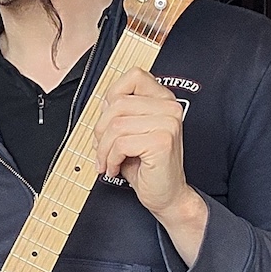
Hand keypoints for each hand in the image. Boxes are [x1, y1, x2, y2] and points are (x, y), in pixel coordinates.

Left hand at [94, 67, 206, 264]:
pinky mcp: (162, 141)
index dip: (112, 96)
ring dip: (104, 149)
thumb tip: (101, 103)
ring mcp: (168, 122)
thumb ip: (119, 113)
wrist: (167, 195)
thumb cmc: (147, 166)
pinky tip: (116, 169)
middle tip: (102, 150)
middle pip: (117, 103)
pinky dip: (111, 159)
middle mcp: (170, 107)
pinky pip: (121, 143)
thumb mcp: (129, 133)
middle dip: (100, 130)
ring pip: (116, 125)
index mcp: (163, 100)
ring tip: (108, 162)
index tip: (108, 121)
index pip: (134, 76)